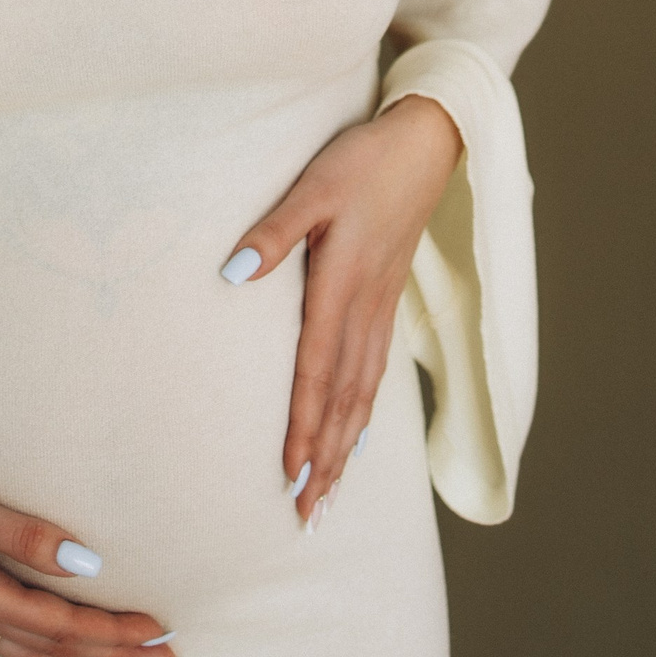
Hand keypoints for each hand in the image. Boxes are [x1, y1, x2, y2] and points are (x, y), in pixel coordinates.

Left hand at [221, 91, 463, 530]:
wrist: (424, 142)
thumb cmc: (362, 161)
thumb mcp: (312, 187)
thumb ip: (274, 233)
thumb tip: (231, 275)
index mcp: (343, 286)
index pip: (319, 373)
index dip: (305, 427)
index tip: (292, 476)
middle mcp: (367, 308)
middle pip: (346, 400)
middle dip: (327, 459)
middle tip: (308, 514)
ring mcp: (382, 306)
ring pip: (365, 393)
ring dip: (347, 447)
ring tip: (330, 494)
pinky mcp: (388, 298)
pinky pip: (377, 371)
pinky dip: (366, 413)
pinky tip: (360, 437)